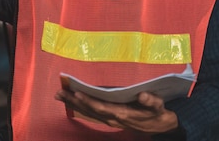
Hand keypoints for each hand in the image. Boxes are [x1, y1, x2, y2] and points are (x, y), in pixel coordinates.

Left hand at [54, 89, 178, 134]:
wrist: (159, 126)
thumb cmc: (157, 113)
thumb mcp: (158, 106)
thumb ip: (151, 101)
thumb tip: (143, 94)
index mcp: (123, 114)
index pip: (102, 107)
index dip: (89, 101)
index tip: (77, 92)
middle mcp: (113, 118)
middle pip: (90, 110)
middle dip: (74, 101)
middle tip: (59, 93)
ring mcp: (110, 120)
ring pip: (89, 112)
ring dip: (74, 104)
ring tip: (60, 95)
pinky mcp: (109, 118)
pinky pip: (91, 113)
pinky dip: (80, 106)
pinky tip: (72, 100)